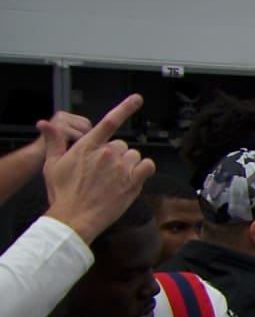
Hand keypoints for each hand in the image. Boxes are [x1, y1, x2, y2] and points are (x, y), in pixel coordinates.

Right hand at [41, 94, 155, 241]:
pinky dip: (143, 169)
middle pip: (121, 144)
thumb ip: (55, 142)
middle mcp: (106, 154)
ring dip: (128, 163)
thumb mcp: (52, 165)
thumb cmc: (63, 193)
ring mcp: (121, 168)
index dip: (125, 108)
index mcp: (88, 146)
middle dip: (115, 154)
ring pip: (134, 155)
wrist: (74, 217)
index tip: (137, 99)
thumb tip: (45, 124)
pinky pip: (147, 166)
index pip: (109, 121)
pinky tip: (134, 177)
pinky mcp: (132, 182)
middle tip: (104, 170)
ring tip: (114, 178)